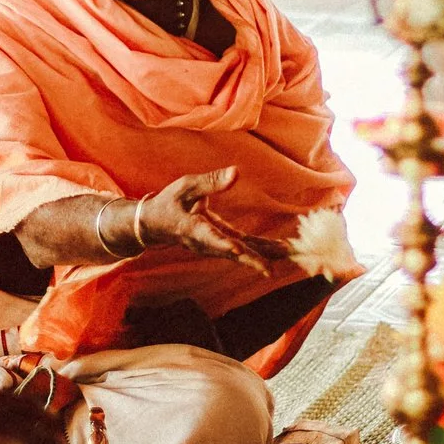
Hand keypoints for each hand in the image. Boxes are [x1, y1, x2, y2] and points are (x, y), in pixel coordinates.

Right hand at [134, 168, 270, 274]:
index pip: (208, 237)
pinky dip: (260, 249)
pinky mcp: (221, 243)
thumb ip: (210, 182)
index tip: (236, 251)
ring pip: (240, 253)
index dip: (222, 244)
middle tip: (270, 269)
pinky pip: (243, 248)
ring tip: (286, 254)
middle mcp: (204, 242)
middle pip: (230, 253)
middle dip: (251, 260)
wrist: (156, 224)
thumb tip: (235, 173)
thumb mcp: (185, 186)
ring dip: (262, 255)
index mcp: (191, 228)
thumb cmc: (169, 202)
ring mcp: (213, 245)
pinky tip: (278, 249)